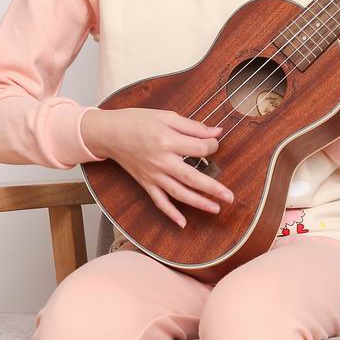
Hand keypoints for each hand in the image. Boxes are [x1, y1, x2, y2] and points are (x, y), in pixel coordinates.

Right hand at [82, 107, 234, 228]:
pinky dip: (170, 214)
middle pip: (192, 177)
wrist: (110, 133)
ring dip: (198, 203)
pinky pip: (159, 201)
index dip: (212, 145)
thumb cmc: (137, 121)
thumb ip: (192, 126)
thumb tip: (217, 132)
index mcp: (168, 141)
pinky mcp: (146, 183)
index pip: (199, 148)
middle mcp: (162, 161)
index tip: (214, 143)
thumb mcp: (166, 116)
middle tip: (230, 196)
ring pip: (179, 193)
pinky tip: (183, 223)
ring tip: (216, 209)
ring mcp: (154, 175)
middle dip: (213, 188)